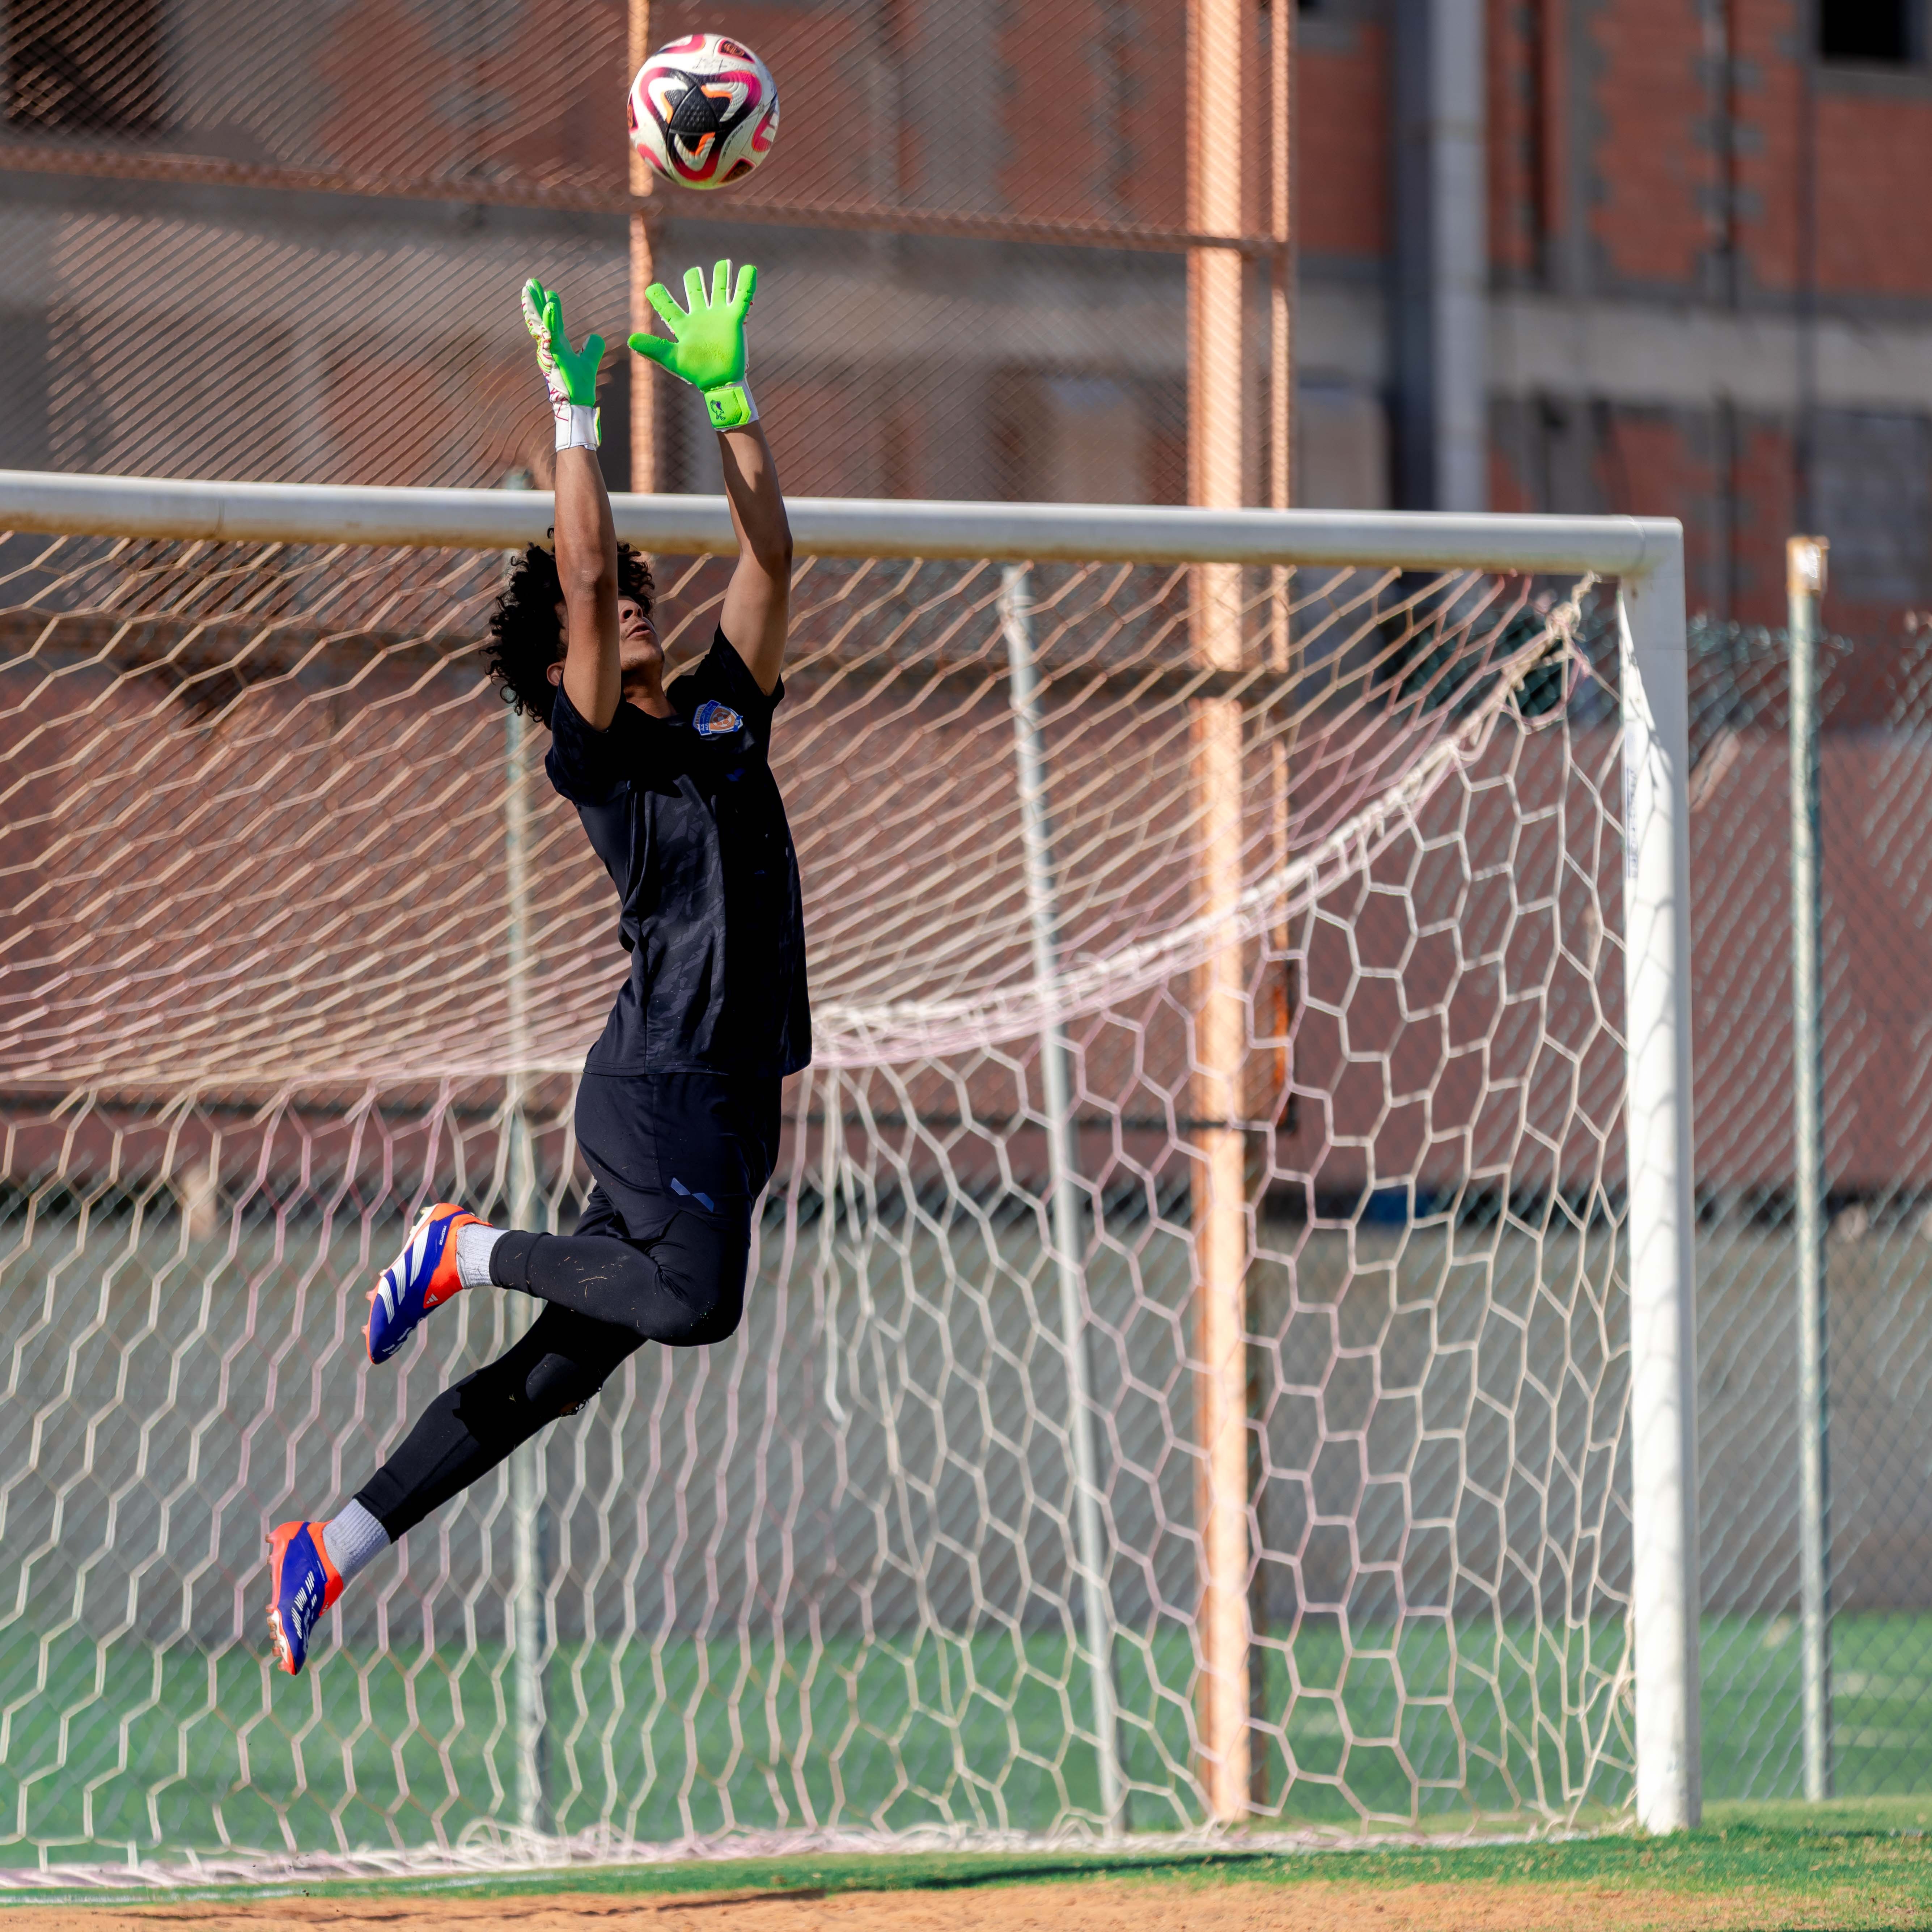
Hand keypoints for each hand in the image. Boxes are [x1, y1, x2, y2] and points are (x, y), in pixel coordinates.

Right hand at [520, 279, 604, 407]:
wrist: (577, 403)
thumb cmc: (578, 386)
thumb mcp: (588, 362)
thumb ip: (593, 348)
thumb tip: (594, 337)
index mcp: (555, 346)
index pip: (547, 322)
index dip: (544, 307)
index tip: (544, 291)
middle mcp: (548, 347)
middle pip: (538, 319)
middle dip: (532, 300)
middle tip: (529, 282)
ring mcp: (549, 351)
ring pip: (541, 323)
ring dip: (537, 304)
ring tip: (532, 285)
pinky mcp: (554, 355)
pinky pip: (552, 333)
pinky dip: (551, 318)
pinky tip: (550, 304)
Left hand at [629, 260, 758, 428]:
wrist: (721, 383)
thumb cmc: (696, 373)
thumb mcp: (672, 359)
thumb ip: (653, 347)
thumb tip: (630, 339)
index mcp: (683, 326)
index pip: (667, 306)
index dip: (659, 296)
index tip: (651, 288)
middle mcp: (700, 318)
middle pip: (696, 292)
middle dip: (695, 280)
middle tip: (694, 271)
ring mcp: (718, 317)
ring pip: (719, 290)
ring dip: (721, 276)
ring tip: (723, 263)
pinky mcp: (734, 319)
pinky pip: (742, 297)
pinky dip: (746, 283)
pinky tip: (749, 268)